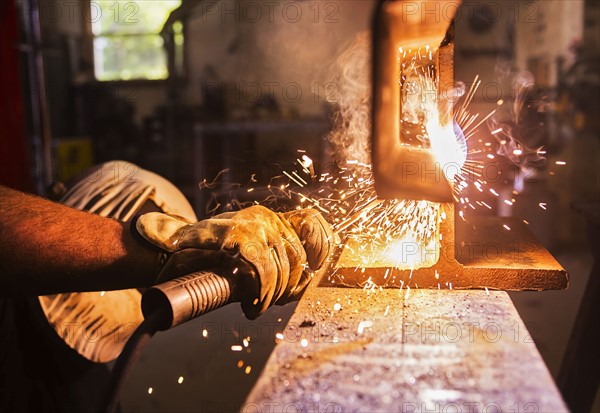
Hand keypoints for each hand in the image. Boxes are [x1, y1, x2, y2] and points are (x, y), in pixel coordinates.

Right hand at [136, 206, 333, 318]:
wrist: (166, 250)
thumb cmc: (205, 256)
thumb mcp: (242, 250)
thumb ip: (269, 255)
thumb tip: (304, 276)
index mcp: (269, 219)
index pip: (312, 226)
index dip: (320, 249)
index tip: (311, 275)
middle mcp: (265, 218)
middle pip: (299, 256)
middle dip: (291, 287)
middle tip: (274, 303)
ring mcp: (253, 225)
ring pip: (283, 267)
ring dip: (274, 295)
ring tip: (258, 306)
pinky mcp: (239, 237)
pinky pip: (264, 272)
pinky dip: (261, 294)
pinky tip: (251, 306)